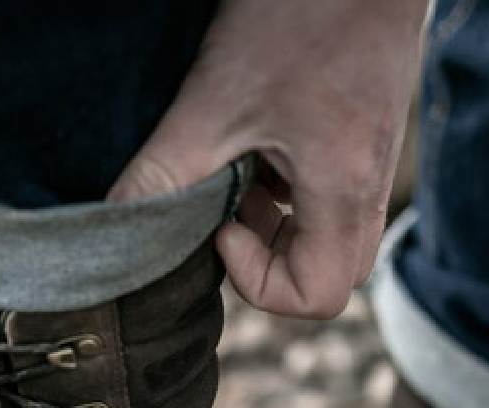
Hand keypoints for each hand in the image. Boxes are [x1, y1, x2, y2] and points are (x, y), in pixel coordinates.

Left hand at [110, 0, 425, 318]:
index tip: (225, 225)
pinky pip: (337, 193)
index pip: (318, 297)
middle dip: (272, 262)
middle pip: (331, 277)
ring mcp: (374, 162)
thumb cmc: (303, 11)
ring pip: (335, 236)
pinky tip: (262, 137)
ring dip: (281, 224)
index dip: (260, 281)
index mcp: (343, 193)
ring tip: (242, 171)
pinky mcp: (369, 134)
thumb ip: (164, 173)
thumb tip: (114, 225)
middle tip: (232, 211)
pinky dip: (295, 188)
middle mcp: (370, 187)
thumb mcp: (216, 99)